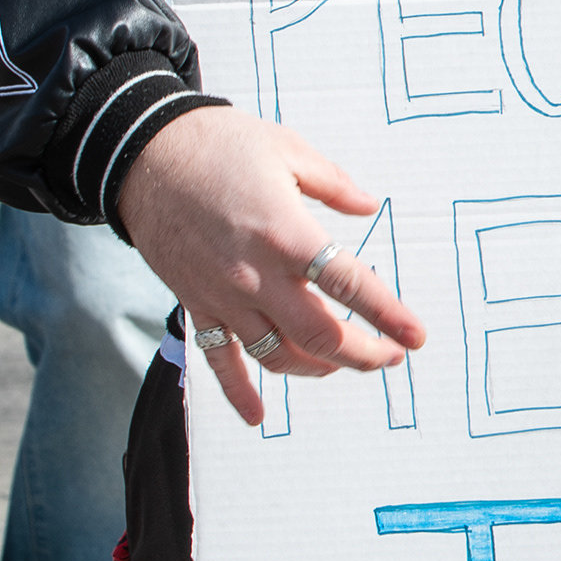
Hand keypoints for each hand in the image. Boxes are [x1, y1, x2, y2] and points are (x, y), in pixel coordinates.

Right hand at [115, 106, 426, 427]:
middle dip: (364, 355)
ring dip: (317, 368)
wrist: (145, 155)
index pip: (350, 286)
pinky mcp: (195, 304)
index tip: (415, 337)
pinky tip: (257, 416)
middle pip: (321, 336)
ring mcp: (224, 295)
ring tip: (341, 365)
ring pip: (277, 355)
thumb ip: (334, 184)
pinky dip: (238, 393)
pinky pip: (219, 361)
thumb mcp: (288, 149)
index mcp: (288, 233)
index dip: (388, 315)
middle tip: (389, 357)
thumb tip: (369, 207)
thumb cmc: (220, 144)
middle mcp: (257, 275)